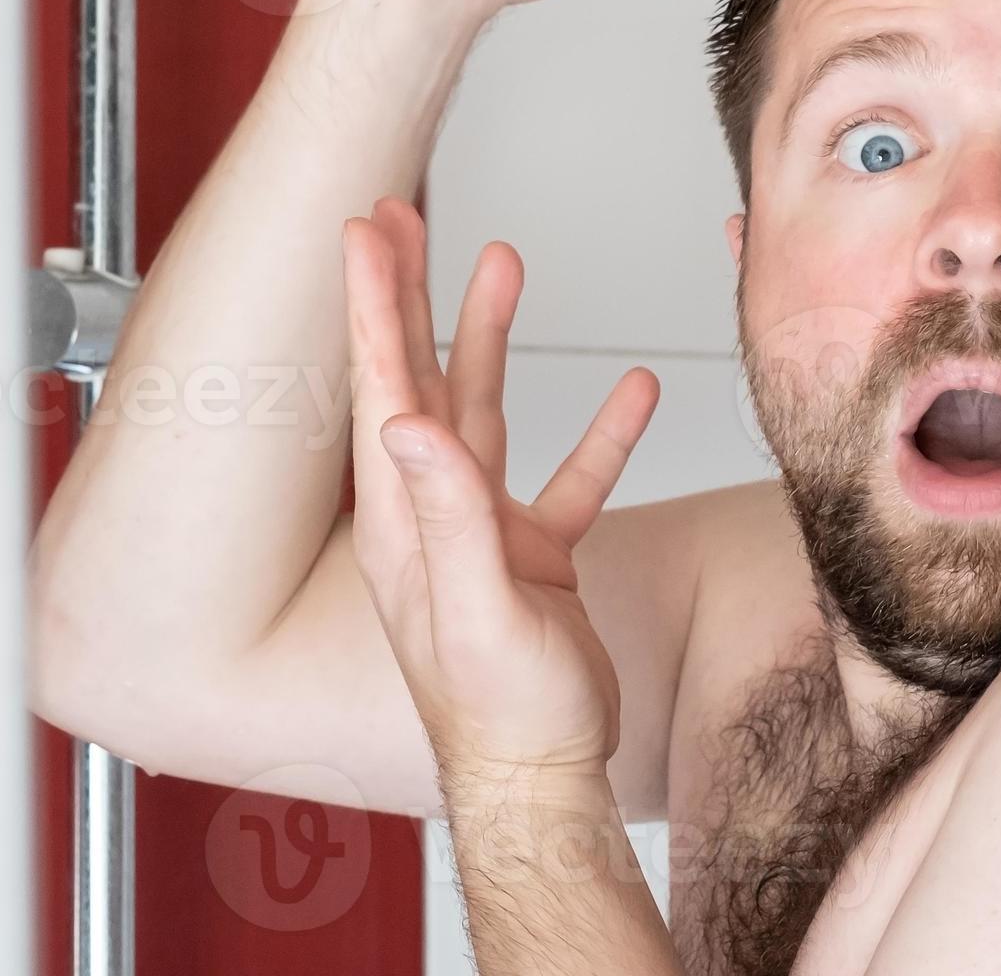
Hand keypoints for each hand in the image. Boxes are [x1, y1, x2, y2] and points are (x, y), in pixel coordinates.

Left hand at [342, 198, 660, 783]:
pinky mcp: (530, 558)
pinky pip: (567, 478)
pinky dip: (599, 434)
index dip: (374, 305)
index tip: (367, 232)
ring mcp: (479, 533)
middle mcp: (429, 515)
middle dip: (409, 295)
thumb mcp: (477, 608)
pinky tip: (634, 392)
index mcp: (402, 520)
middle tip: (402, 218)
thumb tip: (409, 422)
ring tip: (504, 260)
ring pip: (482, 410)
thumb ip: (451, 515)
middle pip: (414, 378)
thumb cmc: (502, 716)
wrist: (543, 782)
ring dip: (489, 337)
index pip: (381, 387)